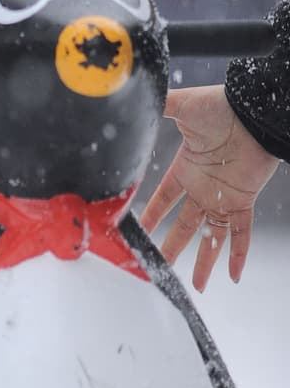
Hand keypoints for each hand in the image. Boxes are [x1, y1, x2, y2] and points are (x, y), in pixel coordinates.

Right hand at [139, 85, 279, 289]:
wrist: (254, 111)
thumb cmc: (221, 106)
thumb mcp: (182, 108)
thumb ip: (158, 107)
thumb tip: (133, 101)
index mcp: (185, 169)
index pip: (163, 200)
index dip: (151, 217)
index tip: (139, 234)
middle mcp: (203, 188)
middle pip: (184, 226)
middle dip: (172, 248)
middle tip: (160, 270)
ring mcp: (224, 197)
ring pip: (210, 236)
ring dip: (203, 262)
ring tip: (196, 286)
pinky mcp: (244, 201)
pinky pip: (241, 233)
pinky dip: (238, 254)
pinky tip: (233, 275)